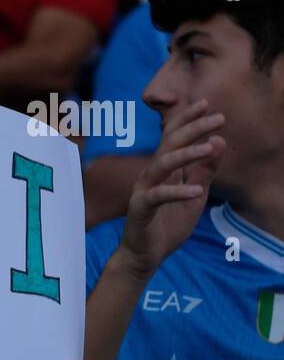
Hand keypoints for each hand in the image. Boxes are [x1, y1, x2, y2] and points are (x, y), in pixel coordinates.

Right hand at [118, 99, 224, 278]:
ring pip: (162, 164)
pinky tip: (196, 190)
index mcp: (164, 170)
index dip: (188, 120)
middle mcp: (151, 175)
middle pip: (169, 144)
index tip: (207, 104)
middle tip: (218, 118)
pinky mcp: (140, 209)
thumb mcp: (195, 194)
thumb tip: (218, 141)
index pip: (173, 137)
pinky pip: (158, 196)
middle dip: (193, 128)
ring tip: (209, 147)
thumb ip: (205, 170)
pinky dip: (178, 192)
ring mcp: (143, 190)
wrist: (145, 254)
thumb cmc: (168, 224)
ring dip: (186, 154)